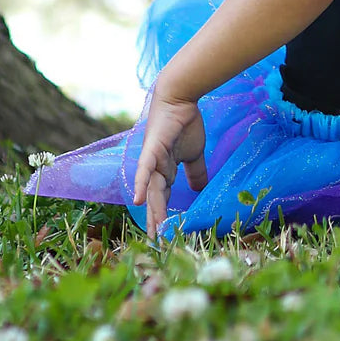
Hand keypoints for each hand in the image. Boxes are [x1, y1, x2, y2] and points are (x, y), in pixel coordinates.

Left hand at [132, 86, 207, 239]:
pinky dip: (140, 184)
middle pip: (154, 200)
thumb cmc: (185, 123)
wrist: (180, 97)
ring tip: (155, 230)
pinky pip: (145, 170)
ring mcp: (151, 160)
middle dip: (156, 221)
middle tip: (157, 243)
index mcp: (165, 171)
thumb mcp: (194, 153)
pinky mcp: (151, 150)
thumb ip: (196, 171)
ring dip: (153, 210)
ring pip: (151, 191)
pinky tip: (137, 200)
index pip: (163, 198)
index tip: (167, 236)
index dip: (164, 216)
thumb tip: (202, 190)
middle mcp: (154, 169)